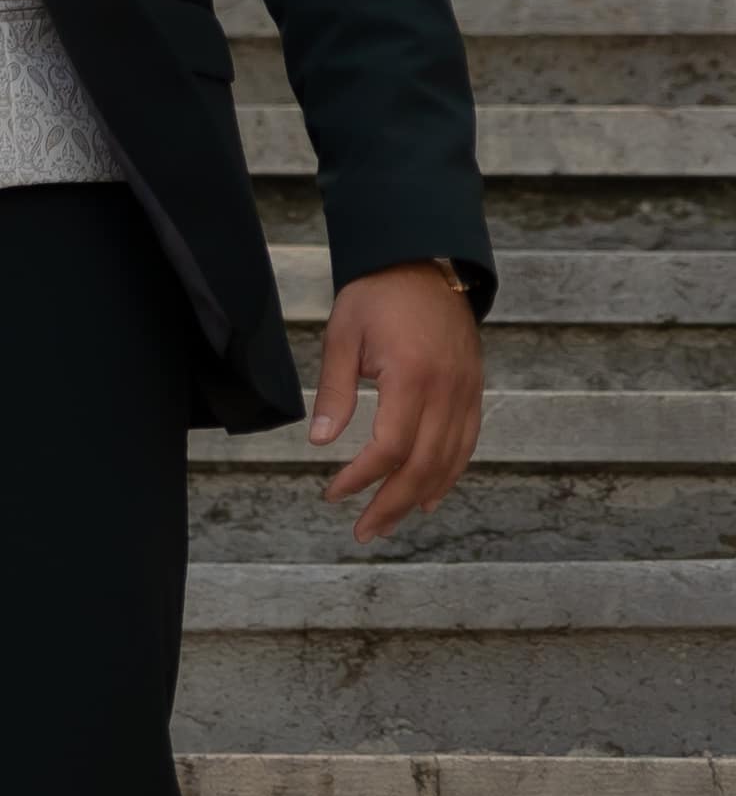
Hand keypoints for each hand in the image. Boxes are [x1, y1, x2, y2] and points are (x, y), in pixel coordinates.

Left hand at [312, 261, 484, 543]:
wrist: (424, 263)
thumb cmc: (377, 295)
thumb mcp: (342, 335)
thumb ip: (335, 390)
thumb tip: (322, 441)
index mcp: (411, 376)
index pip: (390, 447)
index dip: (361, 478)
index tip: (334, 494)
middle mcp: (446, 390)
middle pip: (423, 465)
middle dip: (391, 504)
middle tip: (364, 532)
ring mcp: (466, 392)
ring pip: (449, 461)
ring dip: (419, 497)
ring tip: (389, 523)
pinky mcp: (473, 390)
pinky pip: (466, 443)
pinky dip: (448, 475)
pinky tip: (428, 497)